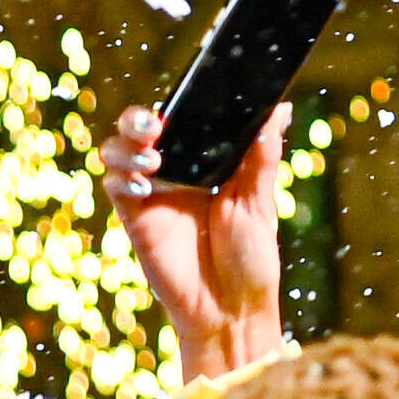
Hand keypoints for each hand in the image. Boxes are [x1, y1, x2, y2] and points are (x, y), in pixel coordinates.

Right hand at [102, 103, 297, 384]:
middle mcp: (176, 171)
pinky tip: (143, 184)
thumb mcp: (260, 202)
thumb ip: (262, 155)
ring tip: (151, 155)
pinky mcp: (136, 219)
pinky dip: (123, 179)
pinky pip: (116, 188)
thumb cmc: (251, 256)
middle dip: (139, 118)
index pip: (186, 118)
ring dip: (127, 146)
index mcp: (208, 160)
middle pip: (142, 129)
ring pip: (119, 152)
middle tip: (155, 123)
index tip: (185, 89)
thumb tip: (281, 108)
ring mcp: (152, 193)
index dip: (181, 101)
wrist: (232, 309)